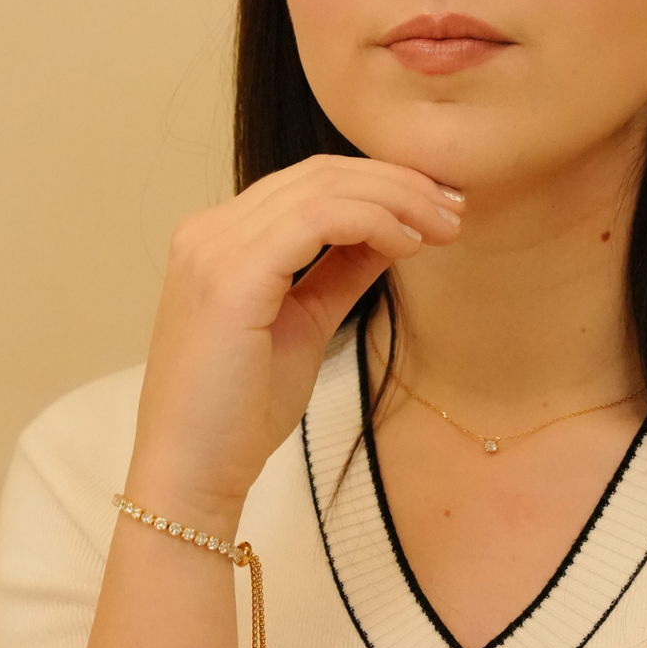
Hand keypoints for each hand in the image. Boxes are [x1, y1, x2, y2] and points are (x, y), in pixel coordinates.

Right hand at [126, 154, 461, 524]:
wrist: (191, 474)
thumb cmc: (241, 413)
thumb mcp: (305, 323)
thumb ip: (340, 271)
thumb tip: (393, 232)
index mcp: (219, 238)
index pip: (310, 181)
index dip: (381, 183)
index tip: (438, 206)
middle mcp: (209, 230)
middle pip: (319, 173)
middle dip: (398, 183)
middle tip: (455, 209)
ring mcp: (213, 248)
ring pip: (323, 188)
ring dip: (396, 200)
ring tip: (443, 228)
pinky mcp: (230, 277)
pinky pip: (316, 220)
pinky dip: (372, 222)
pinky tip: (407, 245)